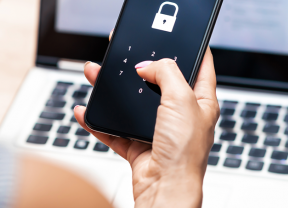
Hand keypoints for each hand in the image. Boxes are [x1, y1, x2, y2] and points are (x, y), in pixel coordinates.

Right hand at [73, 48, 219, 206]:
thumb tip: (147, 65)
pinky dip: (99, 121)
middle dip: (138, 70)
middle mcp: (181, 117)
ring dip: (112, 92)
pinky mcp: (139, 147)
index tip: (175, 41)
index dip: (190, 53)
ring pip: (132, 105)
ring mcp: (158, 132)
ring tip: (96, 77)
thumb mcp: (182, 100)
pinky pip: (115, 130)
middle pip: (157, 84)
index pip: (200, 69)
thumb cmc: (184, 154)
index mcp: (201, 103)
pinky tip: (86, 111)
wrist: (165, 190)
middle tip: (123, 58)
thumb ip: (166, 73)